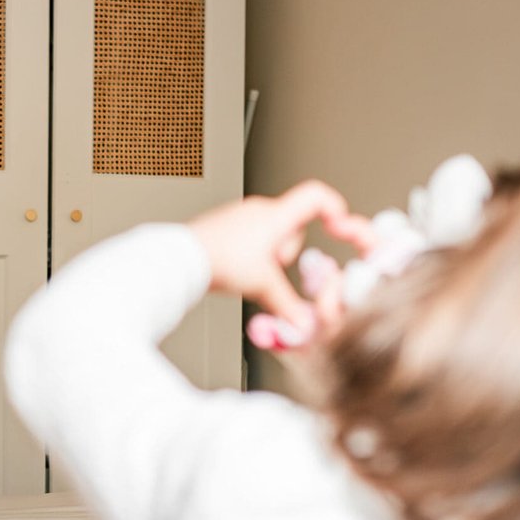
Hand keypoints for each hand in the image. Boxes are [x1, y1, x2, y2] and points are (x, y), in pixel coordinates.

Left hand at [189, 180, 373, 345]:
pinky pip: (248, 239)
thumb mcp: (262, 286)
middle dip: (287, 252)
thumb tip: (305, 323)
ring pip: (270, 235)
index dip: (334, 208)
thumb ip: (289, 305)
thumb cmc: (216, 261)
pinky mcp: (223, 226)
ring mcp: (238, 216)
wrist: (178, 258)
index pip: (315, 196)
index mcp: (274, 215)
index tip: (340, 225)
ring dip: (267, 256)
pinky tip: (235, 268)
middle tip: (272, 269)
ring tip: (247, 270)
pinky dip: (249, 255)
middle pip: (292, 226)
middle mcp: (257, 209)